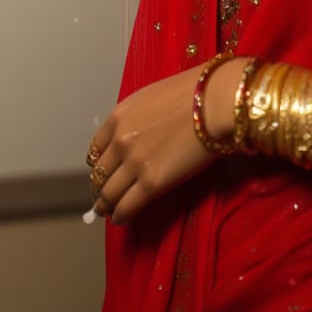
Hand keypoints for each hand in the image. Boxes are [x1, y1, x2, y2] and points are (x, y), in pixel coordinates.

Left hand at [88, 58, 246, 223]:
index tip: (105, 173)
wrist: (215, 102)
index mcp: (118, 117)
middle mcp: (120, 141)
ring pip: (109, 193)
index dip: (100, 165)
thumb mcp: (152, 97)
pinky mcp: (152, 183)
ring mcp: (134, 163)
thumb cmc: (193, 93)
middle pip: (100, 174)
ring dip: (107, 205)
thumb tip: (139, 135)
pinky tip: (121, 219)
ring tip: (110, 211)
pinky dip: (121, 215)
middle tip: (104, 196)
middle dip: (101, 186)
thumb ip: (137, 119)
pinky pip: (127, 206)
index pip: (96, 150)